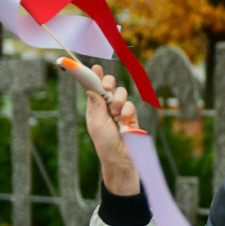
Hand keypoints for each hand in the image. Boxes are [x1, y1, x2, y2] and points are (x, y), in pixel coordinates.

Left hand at [85, 66, 139, 195]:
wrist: (120, 157)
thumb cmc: (104, 142)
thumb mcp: (96, 122)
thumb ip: (95, 104)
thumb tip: (91, 88)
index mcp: (95, 106)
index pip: (94, 86)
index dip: (94, 76)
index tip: (94, 67)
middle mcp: (107, 105)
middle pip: (109, 84)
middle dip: (108, 82)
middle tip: (105, 86)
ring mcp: (120, 110)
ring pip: (121, 93)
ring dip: (118, 101)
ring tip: (115, 114)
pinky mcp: (132, 116)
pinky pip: (130, 105)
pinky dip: (126, 112)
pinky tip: (124, 123)